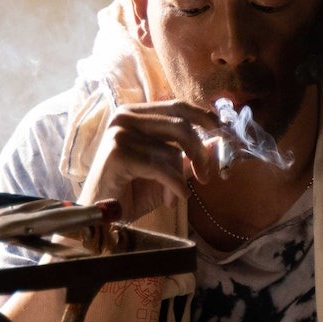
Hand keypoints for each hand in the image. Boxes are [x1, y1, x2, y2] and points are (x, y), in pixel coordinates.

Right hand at [78, 100, 217, 223]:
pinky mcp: (118, 153)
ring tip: (170, 196)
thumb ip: (187, 155)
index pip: (177, 106)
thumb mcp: (165, 170)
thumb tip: (217, 142)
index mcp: (134, 114)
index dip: (203, 117)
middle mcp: (124, 117)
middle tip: (206, 176)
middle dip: (199, 152)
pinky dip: (174, 187)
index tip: (222, 132)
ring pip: (172, 151)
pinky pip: (162, 168)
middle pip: (180, 124)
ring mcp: (119, 133)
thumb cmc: (130, 192)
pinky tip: (171, 200)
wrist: (100, 216)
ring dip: (179, 180)